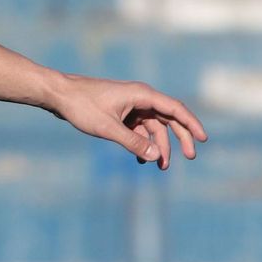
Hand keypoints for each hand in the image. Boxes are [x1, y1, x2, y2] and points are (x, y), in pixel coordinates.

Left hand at [46, 73, 207, 169]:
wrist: (58, 95)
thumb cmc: (81, 106)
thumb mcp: (108, 128)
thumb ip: (133, 143)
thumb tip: (157, 156)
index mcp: (141, 94)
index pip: (175, 109)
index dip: (191, 124)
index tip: (204, 139)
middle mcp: (140, 97)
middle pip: (168, 118)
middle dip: (180, 138)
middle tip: (190, 157)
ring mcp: (130, 105)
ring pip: (153, 126)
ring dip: (158, 145)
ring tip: (160, 167)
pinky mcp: (121, 112)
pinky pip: (139, 129)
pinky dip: (142, 142)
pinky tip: (140, 159)